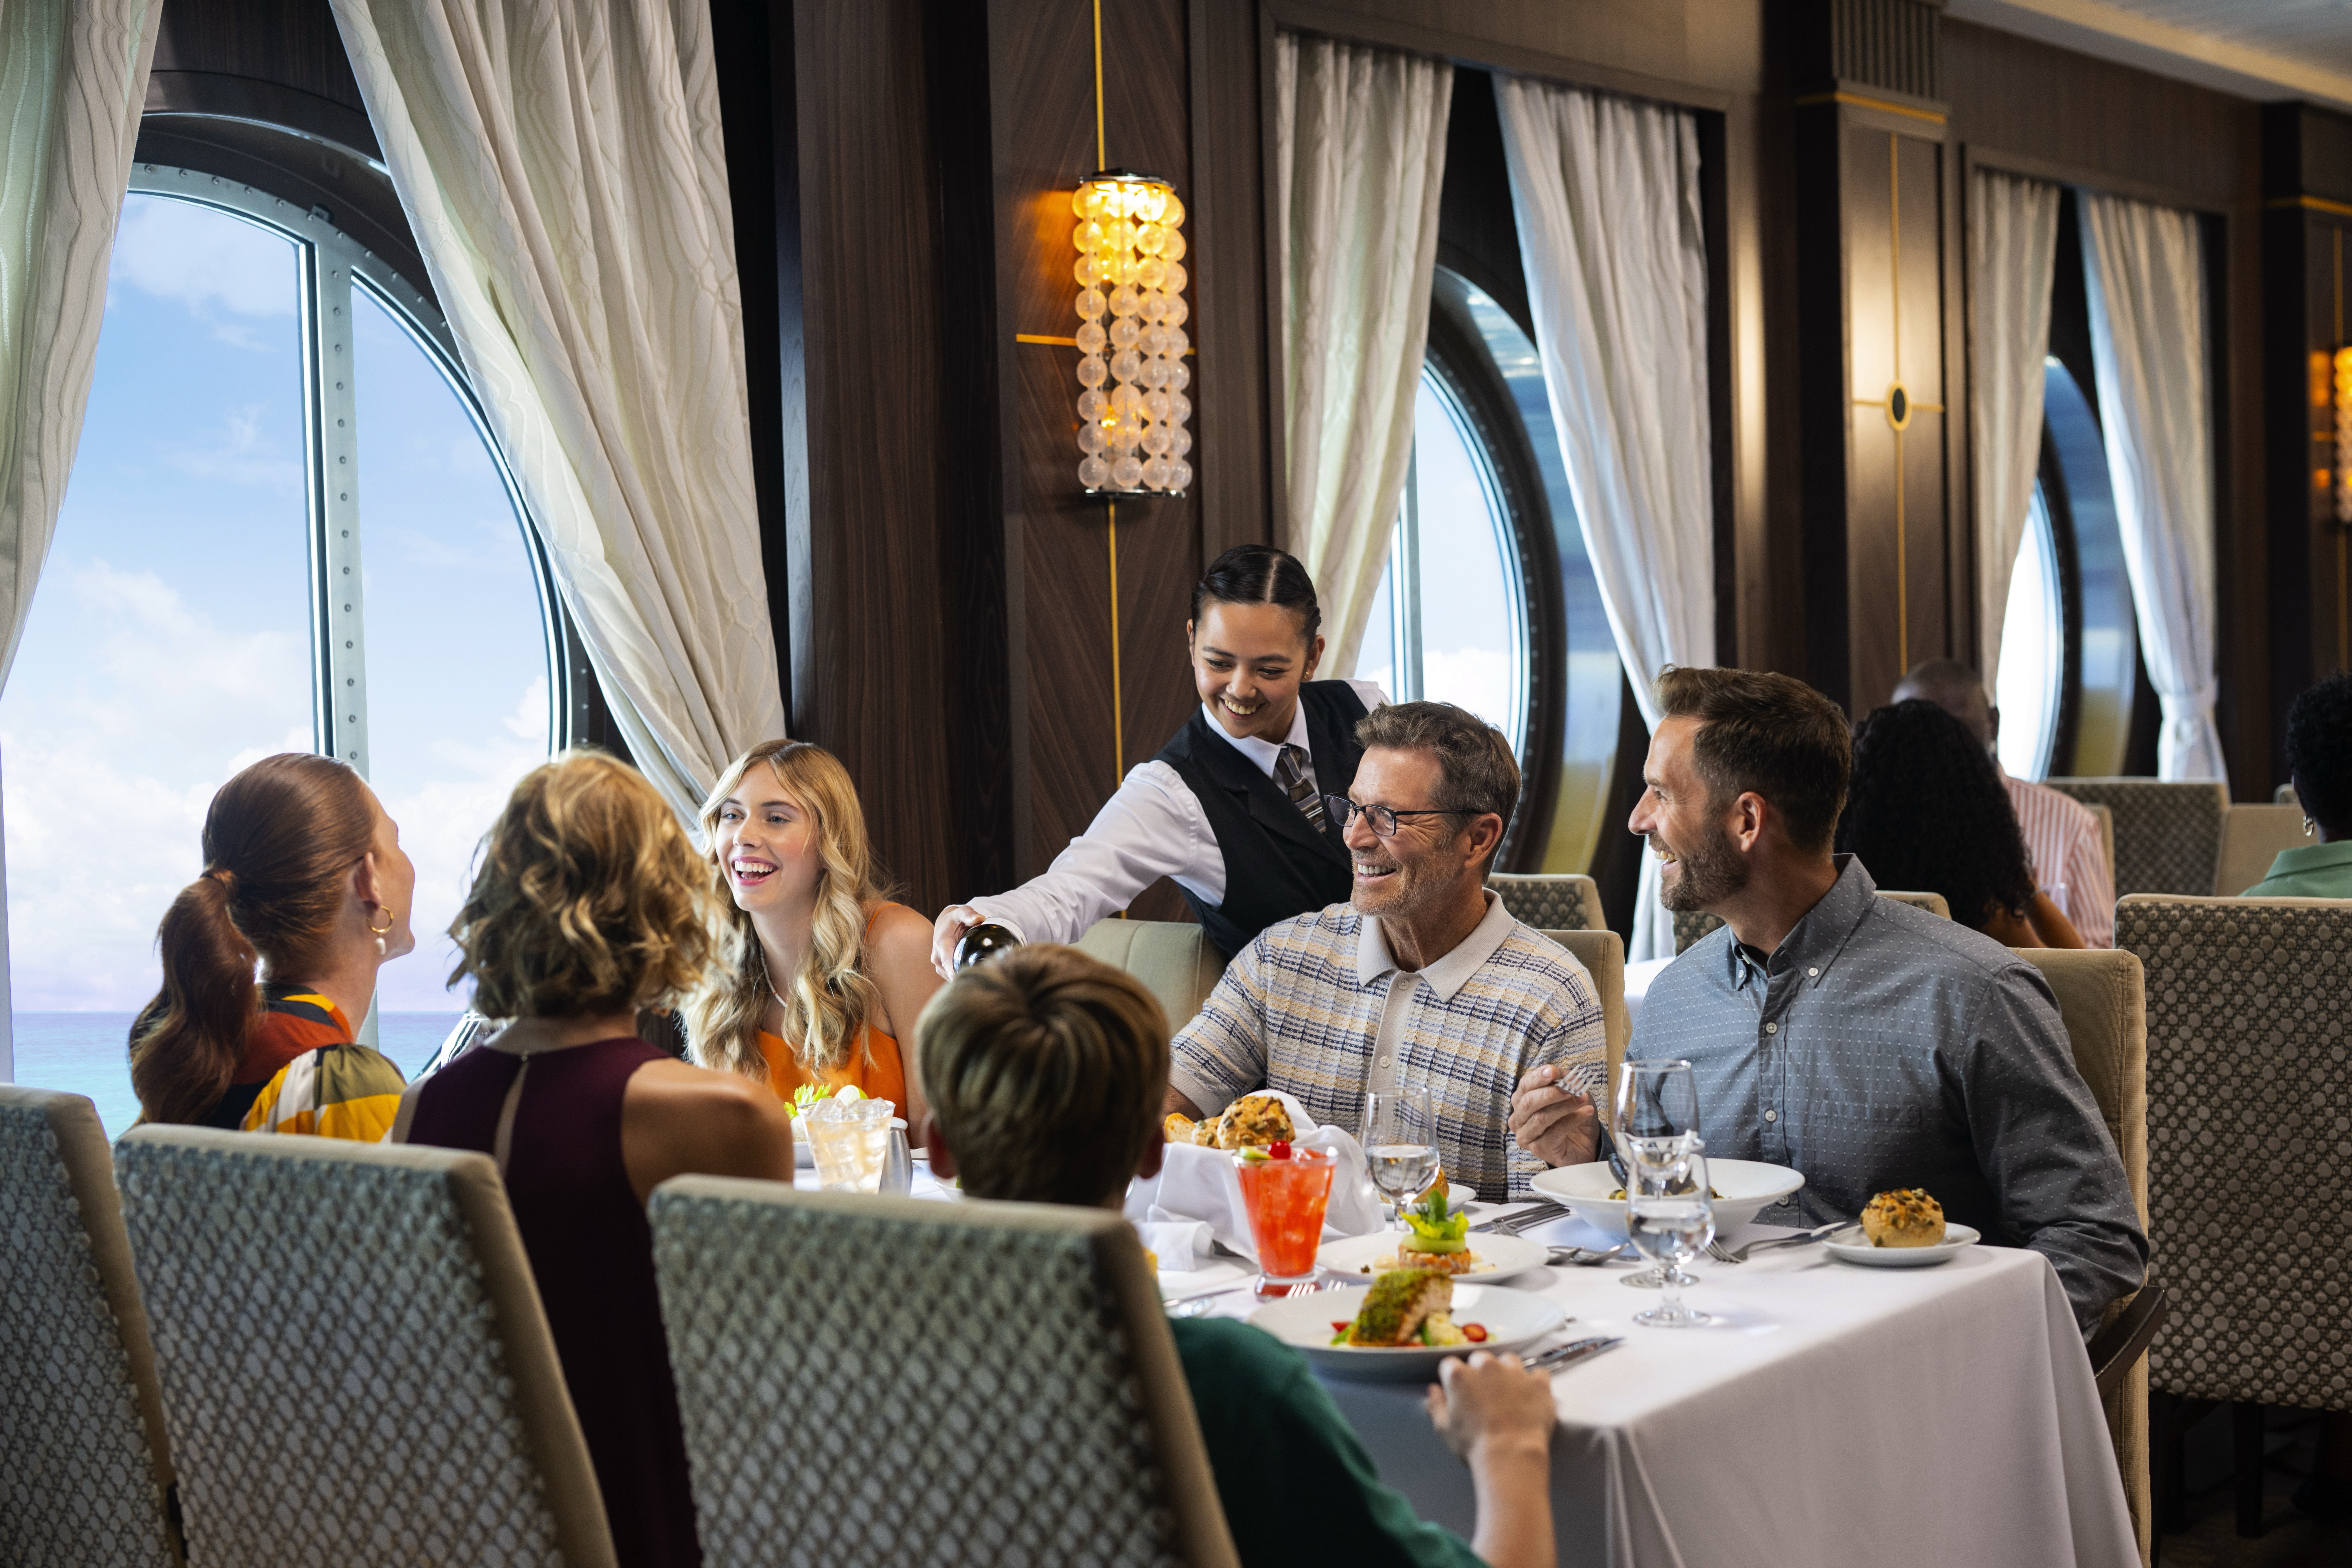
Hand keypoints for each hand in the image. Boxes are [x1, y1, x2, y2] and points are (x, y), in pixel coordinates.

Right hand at [930, 905, 981, 978]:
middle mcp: (937, 957)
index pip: (948, 962)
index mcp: (941, 944)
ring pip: (951, 977)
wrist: (944, 923)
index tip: (966, 980)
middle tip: (982, 979)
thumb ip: (969, 914)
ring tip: (979, 977)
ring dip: (962, 978)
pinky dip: (959, 977)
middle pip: (951, 973)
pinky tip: (972, 975)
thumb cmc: (955, 918)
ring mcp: (939, 964)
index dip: (956, 973)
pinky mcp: (942, 968)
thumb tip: (979, 918)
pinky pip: (951, 977)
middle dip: (964, 977)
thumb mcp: (962, 912)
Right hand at [1428, 1352, 1557, 1567]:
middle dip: (1481, 1373)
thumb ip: (1436, 1405)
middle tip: (1485, 1395)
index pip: (1450, 1365)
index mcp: (1459, 1375)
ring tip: (1510, 1393)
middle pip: (1480, 1359)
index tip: (1459, 1391)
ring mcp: (1514, 1372)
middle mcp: (1486, 1366)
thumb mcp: (1445, 1429)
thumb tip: (1433, 1390)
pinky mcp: (1538, 1382)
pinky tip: (1532, 1395)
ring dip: (1507, 1372)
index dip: (1453, 1378)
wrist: (1511, 1456)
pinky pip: (1538, 1373)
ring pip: (1509, 1360)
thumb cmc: (1474, 1445)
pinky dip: (1535, 1382)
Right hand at [1509, 1063, 1597, 1167]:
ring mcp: (1526, 1136)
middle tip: (1570, 1087)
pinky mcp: (1539, 1149)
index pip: (1525, 1085)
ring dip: (1565, 1106)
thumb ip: (1564, 1082)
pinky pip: (1555, 1131)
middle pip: (1529, 1102)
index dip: (1538, 1077)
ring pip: (1541, 1117)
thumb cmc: (1573, 1116)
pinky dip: (1573, 1119)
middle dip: (1551, 1093)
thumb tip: (1564, 1074)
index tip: (1553, 1071)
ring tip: (1582, 1099)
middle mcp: (1519, 1119)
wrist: (1585, 1143)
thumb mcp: (1571, 1093)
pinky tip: (1586, 1112)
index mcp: (1522, 1101)